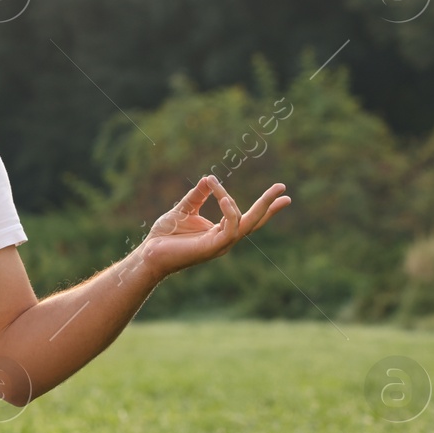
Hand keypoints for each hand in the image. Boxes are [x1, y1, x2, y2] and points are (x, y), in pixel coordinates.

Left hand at [137, 175, 290, 278]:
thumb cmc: (164, 236)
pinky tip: (224, 198)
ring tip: (234, 187)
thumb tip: (207, 178)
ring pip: (244, 223)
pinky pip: (230, 229)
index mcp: (220, 231)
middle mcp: (224, 239)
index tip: (281, 192)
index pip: (247, 218)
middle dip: (269, 205)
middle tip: (284, 188)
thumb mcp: (183, 209)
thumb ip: (197, 196)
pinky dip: (230, 212)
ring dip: (246, 203)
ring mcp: (220, 244)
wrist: (149, 254)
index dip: (265, 207)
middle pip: (254, 221)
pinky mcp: (212, 247)